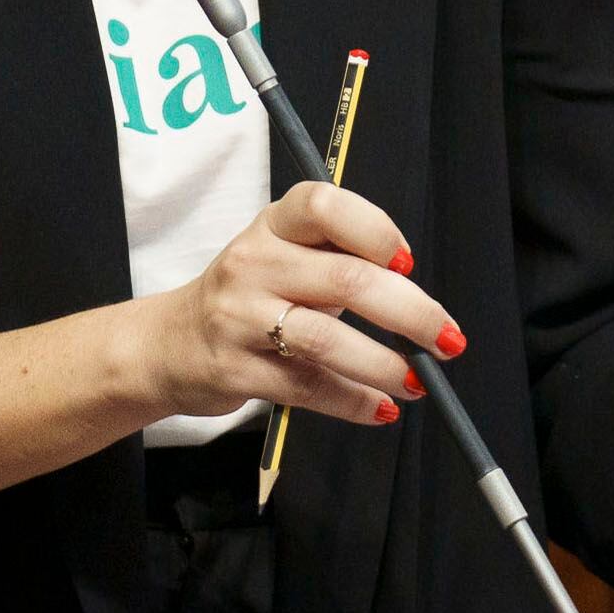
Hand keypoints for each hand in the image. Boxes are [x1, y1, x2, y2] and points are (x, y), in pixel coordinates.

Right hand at [140, 181, 457, 433]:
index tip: (409, 263)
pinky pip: (306, 386)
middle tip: (447, 337)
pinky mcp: (235, 370)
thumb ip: (341, 262)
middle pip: (345, 280)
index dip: (375, 230)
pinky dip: (352, 401)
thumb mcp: (283, 257)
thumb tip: (419, 302)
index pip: (325, 205)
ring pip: (326, 339)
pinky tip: (379, 407)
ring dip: (383, 364)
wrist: (166, 345)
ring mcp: (239, 317)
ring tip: (417, 380)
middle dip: (410, 312)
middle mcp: (253, 263)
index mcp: (274, 225)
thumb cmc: (247, 296)